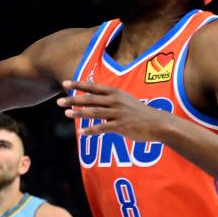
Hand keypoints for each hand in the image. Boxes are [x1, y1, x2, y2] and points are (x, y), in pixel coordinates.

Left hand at [57, 80, 172, 141]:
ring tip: (66, 114)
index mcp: (115, 92)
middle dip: (73, 100)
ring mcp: (118, 113)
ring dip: (79, 113)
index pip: (93, 87)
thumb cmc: (139, 112)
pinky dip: (91, 130)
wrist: (159, 123)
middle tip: (59, 101)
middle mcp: (115, 101)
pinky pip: (103, 128)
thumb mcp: (125, 99)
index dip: (78, 85)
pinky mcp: (122, 126)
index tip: (65, 83)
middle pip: (90, 99)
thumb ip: (110, 96)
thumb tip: (94, 91)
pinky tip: (81, 133)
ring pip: (94, 113)